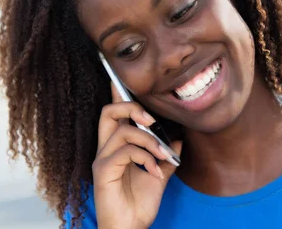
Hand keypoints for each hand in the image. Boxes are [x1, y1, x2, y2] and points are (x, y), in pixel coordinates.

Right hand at [92, 82, 182, 228]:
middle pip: (108, 112)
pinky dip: (146, 158)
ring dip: (150, 141)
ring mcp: (103, 160)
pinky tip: (155, 172)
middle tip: (153, 121)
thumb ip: (165, 157)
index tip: (119, 77)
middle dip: (132, 108)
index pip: (114, 115)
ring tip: (163, 157)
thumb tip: (179, 139)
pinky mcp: (103, 171)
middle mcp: (106, 150)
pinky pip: (126, 151)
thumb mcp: (158, 176)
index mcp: (117, 148)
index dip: (116, 95)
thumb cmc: (138, 204)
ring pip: (123, 131)